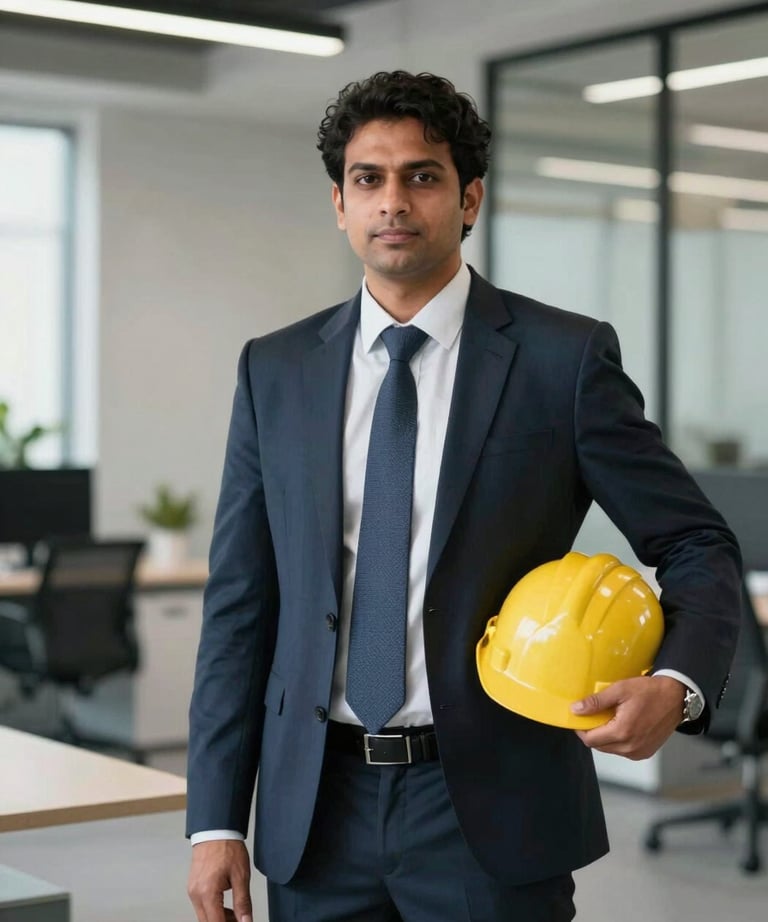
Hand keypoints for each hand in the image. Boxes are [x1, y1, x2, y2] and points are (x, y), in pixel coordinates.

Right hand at [188, 840, 252, 921]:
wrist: (215, 830)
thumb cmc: (227, 847)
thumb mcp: (241, 875)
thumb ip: (243, 902)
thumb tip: (246, 921)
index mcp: (207, 892)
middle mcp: (195, 894)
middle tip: (240, 920)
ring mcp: (192, 891)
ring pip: (204, 916)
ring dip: (218, 919)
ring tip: (235, 914)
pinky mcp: (193, 887)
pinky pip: (201, 906)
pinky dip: (213, 910)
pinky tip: (225, 906)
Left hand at [571, 675, 685, 760]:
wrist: (676, 698)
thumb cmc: (649, 691)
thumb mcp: (620, 690)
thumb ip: (596, 702)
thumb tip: (576, 709)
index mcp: (622, 732)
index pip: (590, 740)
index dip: (581, 729)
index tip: (580, 718)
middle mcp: (630, 747)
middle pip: (599, 746)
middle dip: (592, 733)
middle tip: (594, 716)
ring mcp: (639, 752)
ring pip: (610, 749)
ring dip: (605, 737)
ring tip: (609, 719)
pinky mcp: (646, 752)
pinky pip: (623, 751)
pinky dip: (618, 741)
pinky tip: (621, 726)